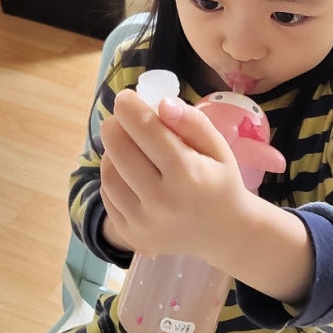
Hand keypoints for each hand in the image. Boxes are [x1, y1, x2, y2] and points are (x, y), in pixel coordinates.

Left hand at [100, 89, 249, 260]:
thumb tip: (162, 104)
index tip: (126, 97)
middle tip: (123, 118)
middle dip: (116, 125)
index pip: (145, 129)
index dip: (129, 107)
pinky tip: (129, 171)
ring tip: (128, 145)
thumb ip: (193, 122)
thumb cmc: (221, 183)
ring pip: (108, 172)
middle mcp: (161, 200)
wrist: (225, 234)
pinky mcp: (131, 234)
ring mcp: (142, 222)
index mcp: (187, 174)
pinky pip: (108, 195)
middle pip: (119, 149)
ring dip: (112, 151)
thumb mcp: (219, 148)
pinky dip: (113, 176)